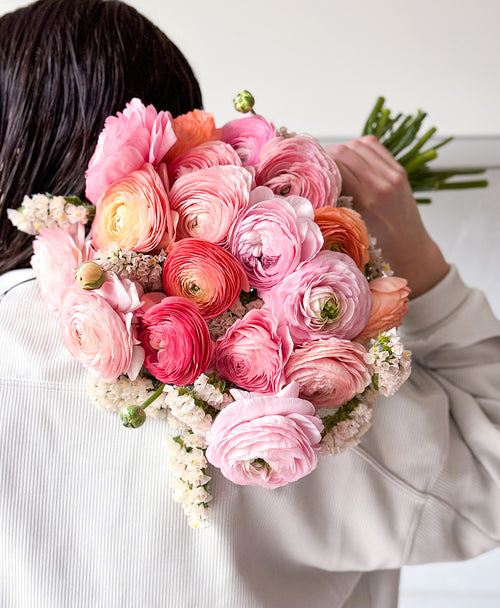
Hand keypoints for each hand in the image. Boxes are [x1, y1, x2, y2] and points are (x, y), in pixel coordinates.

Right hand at [325, 135, 449, 297]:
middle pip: (345, 150)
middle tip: (317, 168)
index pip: (336, 164)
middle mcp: (382, 183)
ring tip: (333, 164)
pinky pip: (373, 146)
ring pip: (358, 145)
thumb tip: (311, 188)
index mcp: (368, 200)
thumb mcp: (351, 232)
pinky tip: (350, 159)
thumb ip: (335, 207)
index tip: (308, 171)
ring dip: (342, 150)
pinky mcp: (399, 170)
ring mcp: (393, 174)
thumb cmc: (380, 250)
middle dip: (326, 155)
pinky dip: (358, 148)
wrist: (411, 251)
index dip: (318, 165)